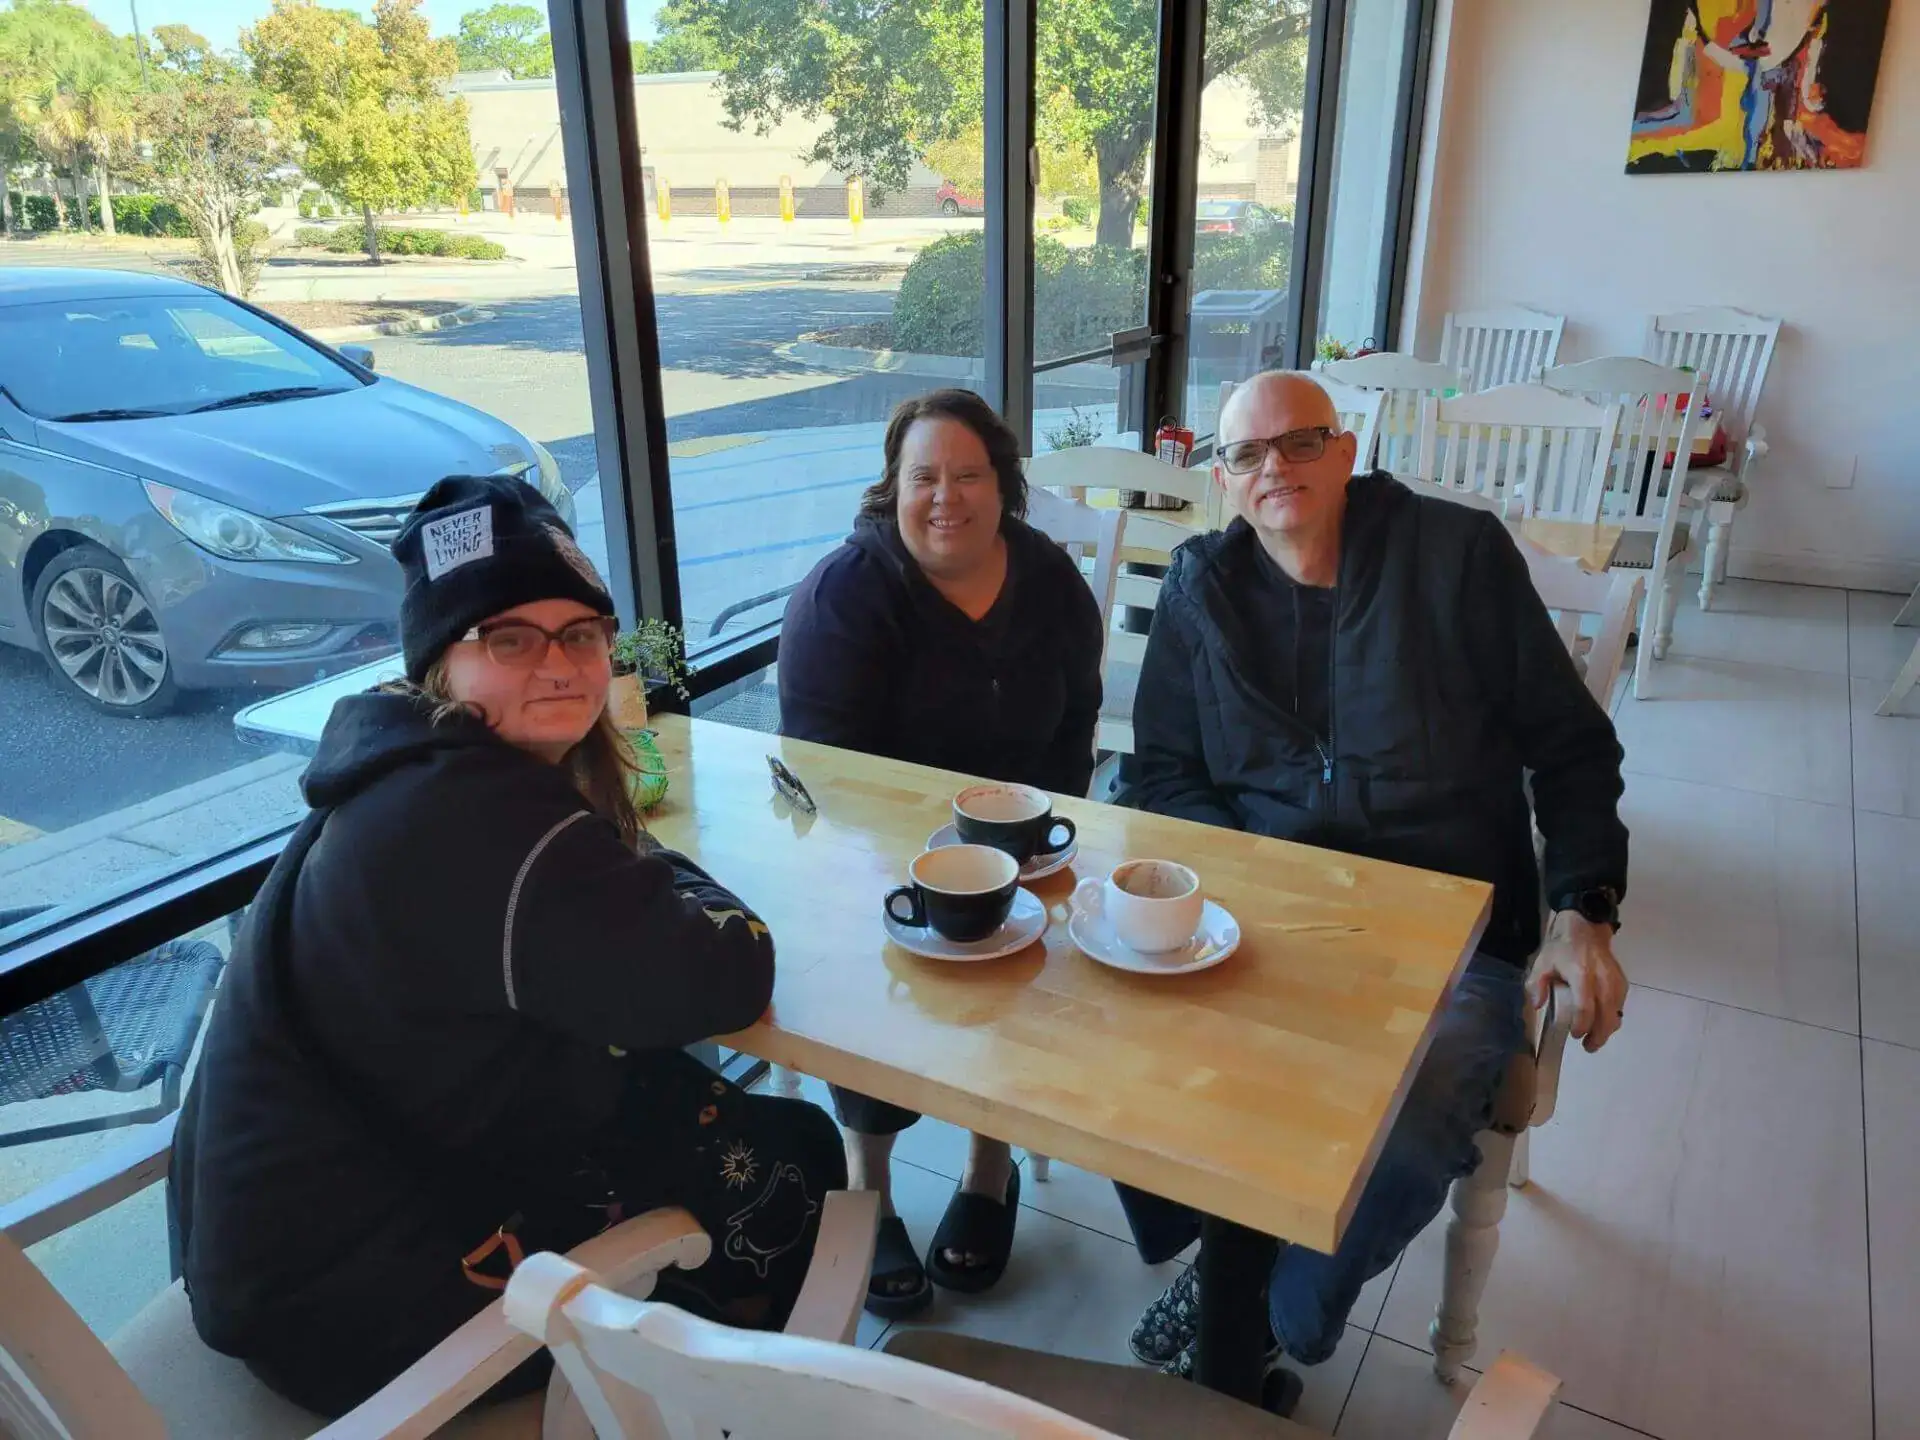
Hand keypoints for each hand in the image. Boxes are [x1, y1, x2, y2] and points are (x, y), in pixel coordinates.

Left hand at [1529, 911, 1627, 1052]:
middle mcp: (1603, 980)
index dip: (1582, 1025)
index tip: (1575, 1035)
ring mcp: (1615, 981)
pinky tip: (1603, 1024)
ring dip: (1607, 1030)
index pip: (1586, 1007)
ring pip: (1616, 1012)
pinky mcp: (1622, 982)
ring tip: (1595, 1041)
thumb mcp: (1543, 962)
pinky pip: (1620, 1005)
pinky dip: (1613, 1017)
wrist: (1586, 929)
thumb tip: (1537, 1005)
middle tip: (1588, 1047)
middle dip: (1598, 1035)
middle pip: (1606, 1015)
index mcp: (1582, 975)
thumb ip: (1536, 983)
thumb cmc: (1562, 948)